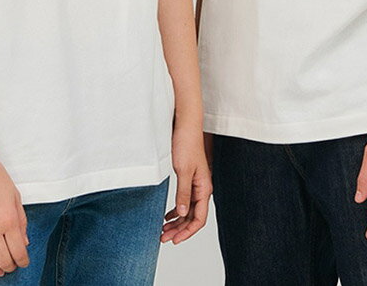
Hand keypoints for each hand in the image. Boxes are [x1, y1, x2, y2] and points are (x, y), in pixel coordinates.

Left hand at [161, 122, 211, 244]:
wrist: (185, 126)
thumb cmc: (187, 144)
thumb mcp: (183, 171)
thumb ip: (183, 193)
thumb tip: (181, 214)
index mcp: (204, 188)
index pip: (199, 219)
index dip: (187, 232)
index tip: (175, 240)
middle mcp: (202, 189)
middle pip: (192, 217)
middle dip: (179, 230)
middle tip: (163, 238)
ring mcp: (195, 184)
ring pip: (187, 210)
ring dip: (176, 222)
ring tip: (163, 230)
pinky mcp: (188, 178)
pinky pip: (184, 200)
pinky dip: (175, 210)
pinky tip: (167, 216)